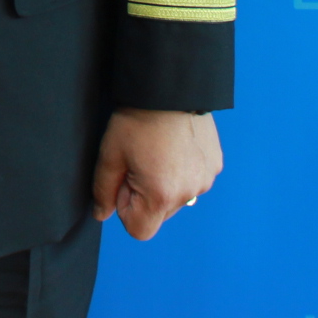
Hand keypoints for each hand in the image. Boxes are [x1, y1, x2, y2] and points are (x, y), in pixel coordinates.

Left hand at [91, 108, 221, 240]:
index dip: (125, 207)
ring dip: (164, 184)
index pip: (139, 230)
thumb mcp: (111, 154)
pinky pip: (193, 180)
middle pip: (159, 214)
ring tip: (157, 150)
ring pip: (177, 198)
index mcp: (161, 195)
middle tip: (139, 160)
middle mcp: (189, 193)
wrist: (170, 87)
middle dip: (144, 195)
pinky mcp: (215, 165)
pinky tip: (174, 146)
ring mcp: (205, 179)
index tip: (125, 180)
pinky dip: (182, 171)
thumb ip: (104, 190)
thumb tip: (102, 214)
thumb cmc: (138, 119)